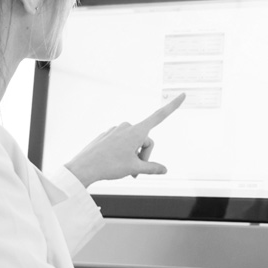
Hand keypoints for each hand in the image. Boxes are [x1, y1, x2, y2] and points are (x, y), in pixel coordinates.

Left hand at [64, 93, 185, 186]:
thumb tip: (165, 170)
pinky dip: (123, 153)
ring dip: (133, 156)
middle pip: (145, 140)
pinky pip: (121, 143)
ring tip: (124, 170)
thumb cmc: (109, 166)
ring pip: (133, 143)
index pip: (160, 116)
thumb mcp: (135, 168)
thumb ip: (152, 168)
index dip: (172, 106)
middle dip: (144, 156)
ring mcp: (116, 130)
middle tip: (136, 172)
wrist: (84, 167)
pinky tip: (114, 163)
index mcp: (136, 131)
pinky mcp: (108, 135)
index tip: (183, 95)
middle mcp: (127, 127)